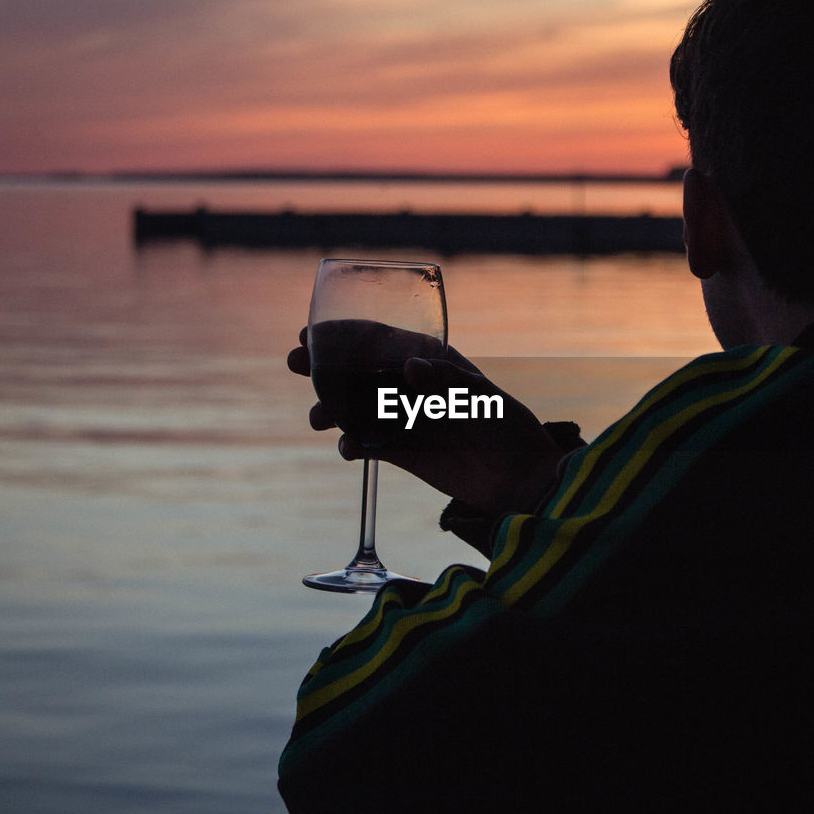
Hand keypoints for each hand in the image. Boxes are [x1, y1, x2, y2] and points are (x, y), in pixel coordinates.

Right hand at [287, 326, 566, 516]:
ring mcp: (407, 420)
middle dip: (324, 365)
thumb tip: (410, 367)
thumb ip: (446, 383)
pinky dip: (351, 444)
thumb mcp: (482, 399)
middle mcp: (414, 388)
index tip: (312, 330)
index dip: (345, 334)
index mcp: (434, 362)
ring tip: (317, 417)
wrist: (520, 482)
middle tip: (293, 362)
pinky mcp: (403, 453)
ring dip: (331, 407)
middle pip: (360, 370)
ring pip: (357, 407)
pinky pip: (367, 443)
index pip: (382, 340)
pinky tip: (347, 447)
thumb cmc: (509, 430)